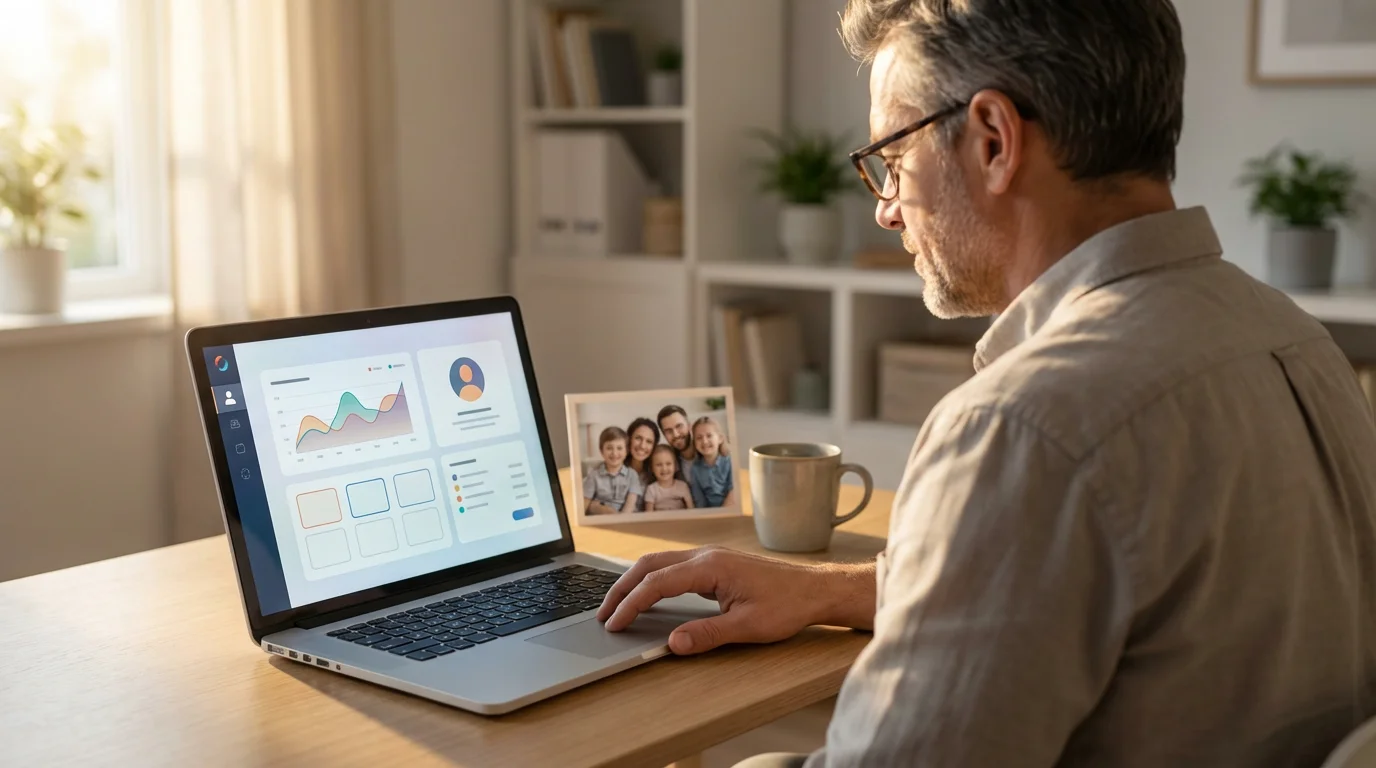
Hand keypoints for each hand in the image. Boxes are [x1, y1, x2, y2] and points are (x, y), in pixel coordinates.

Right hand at [597, 546, 839, 654]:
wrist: (816, 589)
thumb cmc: (788, 605)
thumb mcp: (748, 627)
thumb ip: (707, 635)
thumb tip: (672, 643)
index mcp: (710, 566)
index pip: (657, 583)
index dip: (631, 604)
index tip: (613, 623)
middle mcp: (706, 555)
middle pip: (650, 565)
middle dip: (622, 588)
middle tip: (603, 613)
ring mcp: (710, 557)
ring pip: (660, 562)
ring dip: (636, 582)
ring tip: (618, 605)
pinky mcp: (716, 564)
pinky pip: (674, 567)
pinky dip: (653, 580)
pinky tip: (649, 596)